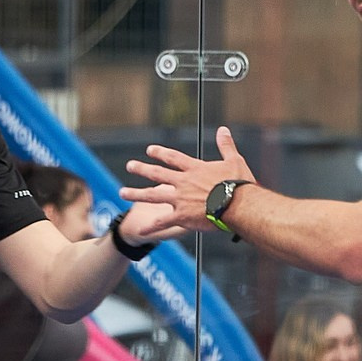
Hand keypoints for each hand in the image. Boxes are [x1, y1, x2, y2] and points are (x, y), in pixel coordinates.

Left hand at [120, 126, 253, 233]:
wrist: (238, 204)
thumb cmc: (239, 183)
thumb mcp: (233, 160)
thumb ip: (226, 145)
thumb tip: (223, 130)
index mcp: (195, 169)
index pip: (173, 158)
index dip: (161, 153)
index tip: (149, 150)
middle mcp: (183, 182)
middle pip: (158, 174)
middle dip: (142, 169)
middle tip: (130, 166)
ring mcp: (180, 199)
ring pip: (153, 195)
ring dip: (136, 193)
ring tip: (122, 192)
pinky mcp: (182, 216)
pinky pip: (163, 222)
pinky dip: (151, 227)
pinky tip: (139, 230)